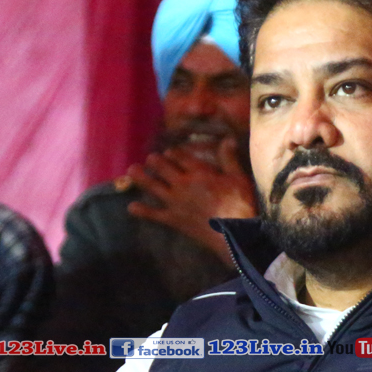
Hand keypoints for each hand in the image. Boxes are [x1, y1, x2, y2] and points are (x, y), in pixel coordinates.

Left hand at [125, 136, 256, 263]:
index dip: (174, 153)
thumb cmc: (240, 203)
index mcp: (199, 172)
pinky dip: (142, 211)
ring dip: (141, 178)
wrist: (233, 232)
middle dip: (155, 162)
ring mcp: (175, 202)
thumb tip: (228, 138)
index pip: (182, 157)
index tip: (169, 151)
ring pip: (153, 186)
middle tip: (150, 158)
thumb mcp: (238, 177)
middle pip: (163, 168)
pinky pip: (154, 214)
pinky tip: (131, 207)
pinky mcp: (173, 219)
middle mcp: (183, 184)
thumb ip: (229, 158)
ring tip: (131, 171)